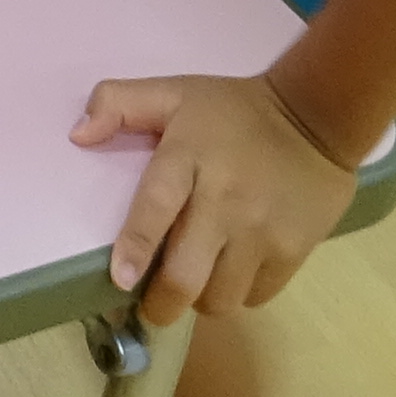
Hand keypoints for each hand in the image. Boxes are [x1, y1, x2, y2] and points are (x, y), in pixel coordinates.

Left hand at [74, 71, 363, 324]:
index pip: (156, 207)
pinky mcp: (293, 250)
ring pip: (220, 297)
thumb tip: (78, 135)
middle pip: (186, 276)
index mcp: (189, 156)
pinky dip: (239, 292)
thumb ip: (119, 103)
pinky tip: (234, 269)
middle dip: (161, 302)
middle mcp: (225, 199)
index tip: (122, 278)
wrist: (317, 117)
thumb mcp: (175, 93)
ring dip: (201, 298)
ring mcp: (262, 230)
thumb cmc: (234, 112)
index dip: (136, 248)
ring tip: (198, 279)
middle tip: (154, 301)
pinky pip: (255, 295)